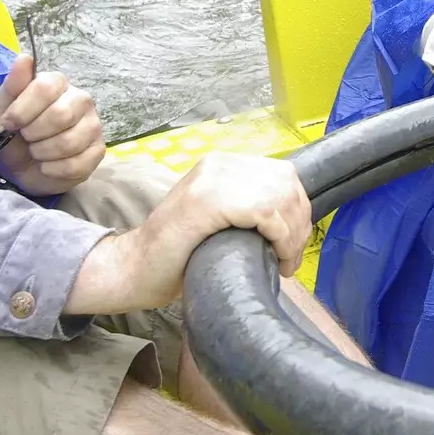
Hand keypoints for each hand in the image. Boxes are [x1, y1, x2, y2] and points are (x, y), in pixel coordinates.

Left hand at [0, 54, 105, 195]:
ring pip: (70, 142)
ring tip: (36, 152)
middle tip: (26, 138)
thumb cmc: (9, 135)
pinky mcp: (98, 152)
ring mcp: (93, 126)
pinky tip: (48, 165)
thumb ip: (12, 86)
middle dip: (34, 133)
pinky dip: (53, 169)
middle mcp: (81, 100)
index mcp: (57, 83)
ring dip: (43, 153)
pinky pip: (77, 164)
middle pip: (61, 114)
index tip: (9, 123)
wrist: (16, 168)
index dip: (23, 109)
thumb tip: (25, 57)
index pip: (46, 87)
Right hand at [65, 153, 311, 313]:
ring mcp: (210, 179)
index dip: (298, 209)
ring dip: (292, 234)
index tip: (294, 243)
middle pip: (285, 182)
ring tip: (283, 261)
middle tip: (290, 257)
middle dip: (299, 222)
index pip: (281, 174)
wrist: (133, 270)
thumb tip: (294, 219)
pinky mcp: (206, 201)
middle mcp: (217, 164)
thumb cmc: (177, 256)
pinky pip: (264, 210)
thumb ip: (247, 209)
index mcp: (221, 165)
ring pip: (279, 195)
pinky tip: (276, 258)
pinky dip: (280, 236)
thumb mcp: (219, 221)